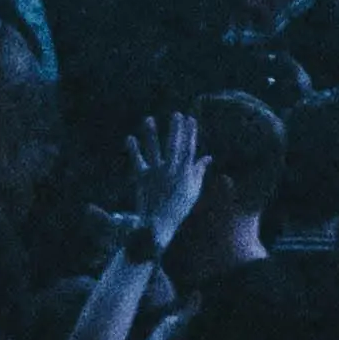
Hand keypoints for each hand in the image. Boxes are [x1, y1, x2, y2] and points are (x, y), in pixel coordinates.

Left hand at [134, 109, 208, 245]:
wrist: (159, 225)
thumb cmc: (178, 208)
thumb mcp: (193, 190)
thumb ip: (199, 172)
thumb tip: (208, 157)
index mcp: (184, 173)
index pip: (189, 149)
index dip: (190, 133)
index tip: (190, 119)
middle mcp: (170, 171)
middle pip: (173, 146)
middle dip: (175, 129)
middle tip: (176, 114)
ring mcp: (156, 173)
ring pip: (154, 150)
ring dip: (151, 134)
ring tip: (149, 119)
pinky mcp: (142, 178)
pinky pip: (137, 161)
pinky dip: (133, 150)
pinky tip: (130, 137)